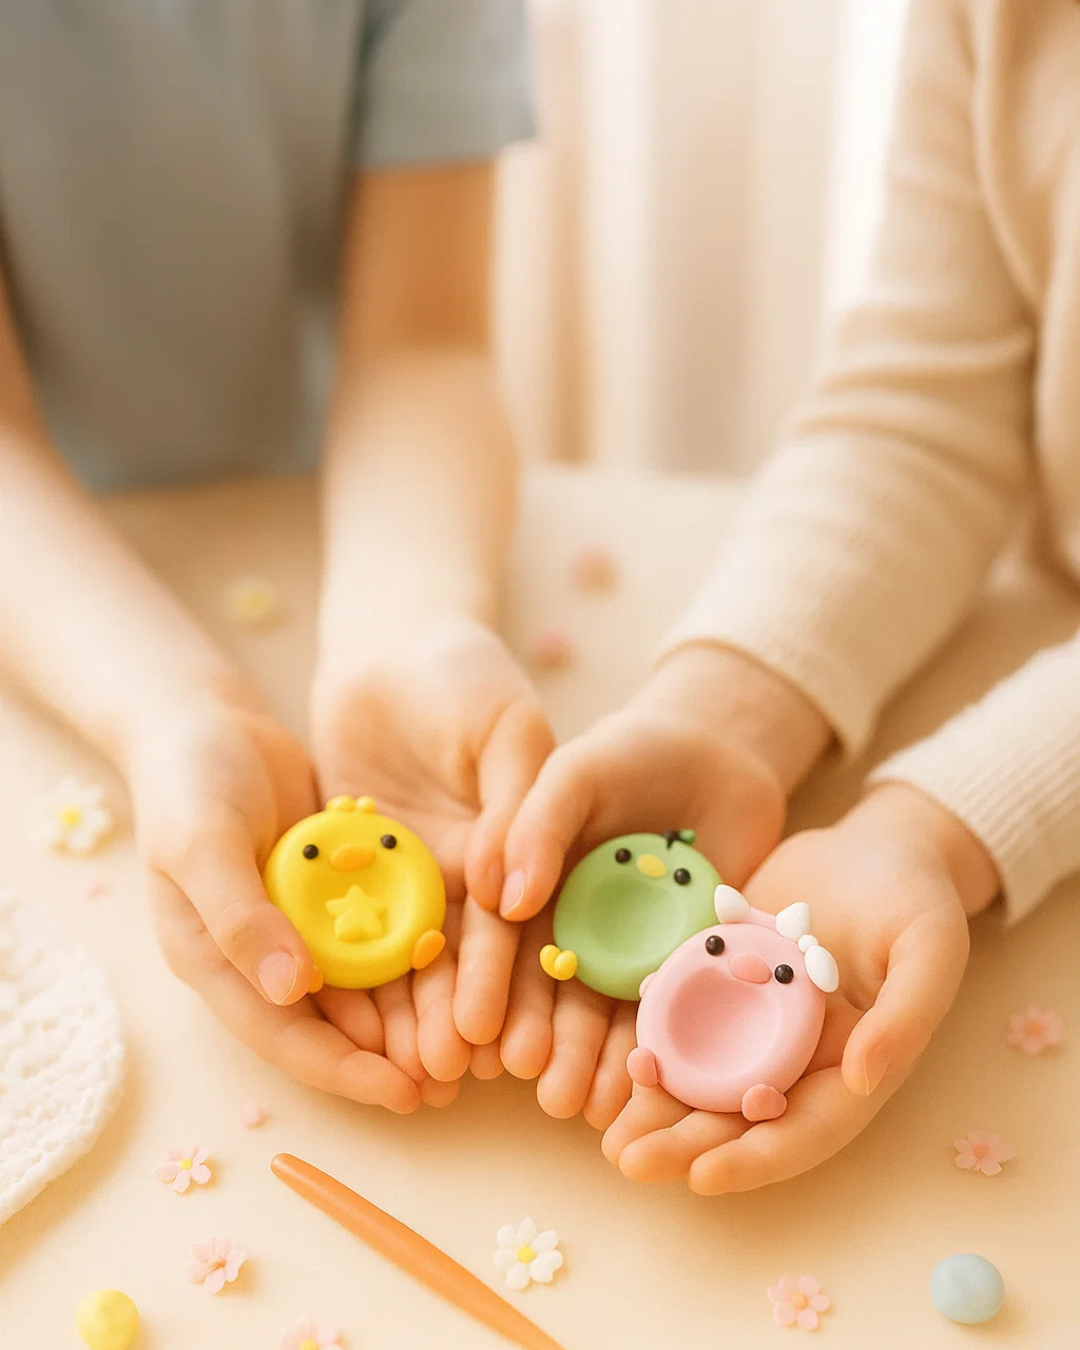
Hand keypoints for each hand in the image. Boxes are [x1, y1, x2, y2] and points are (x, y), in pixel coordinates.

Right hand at [130, 694, 421, 1113]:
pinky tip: (460, 964)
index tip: (402, 1093)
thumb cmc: (187, 783)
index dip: (340, 1069)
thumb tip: (290, 991)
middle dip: (386, 1057)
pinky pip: (376, 931)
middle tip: (453, 1081)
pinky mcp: (330, 890)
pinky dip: (410, 950)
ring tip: (468, 1041)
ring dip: (407, 1014)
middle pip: (328, 1023)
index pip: (281, 1035)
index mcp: (215, 960)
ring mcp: (297, 922)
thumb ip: (240, 918)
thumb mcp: (201, 846)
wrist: (207, 721)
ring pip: (360, 984)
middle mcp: (259, 954)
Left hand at [310, 616, 554, 1098]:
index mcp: (528, 850)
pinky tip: (355, 1028)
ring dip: (421, 1017)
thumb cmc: (465, 676)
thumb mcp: (509, 732)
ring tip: (414, 1075)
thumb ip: (521, 811)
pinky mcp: (367, 871)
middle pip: (481, 963)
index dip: (534, 995)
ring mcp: (421, 878)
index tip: (527, 1054)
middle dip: (477, 1022)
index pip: (535, 935)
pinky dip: (363, 977)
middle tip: (463, 1078)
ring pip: (421, 959)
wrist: (390, 643)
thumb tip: (511, 902)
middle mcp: (479, 876)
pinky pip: (362, 930)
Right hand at [494, 645, 828, 1128]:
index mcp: (527, 884)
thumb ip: (534, 825)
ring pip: (598, 1015)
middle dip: (536, 1038)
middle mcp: (567, 927)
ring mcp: (623, 951)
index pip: (496, 942)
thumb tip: (501, 899)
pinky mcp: (678, 965)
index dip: (481, 986)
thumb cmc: (631, 753)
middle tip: (531, 1082)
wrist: (720, 753)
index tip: (470, 1033)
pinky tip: (638, 1089)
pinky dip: (649, 1052)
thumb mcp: (575, 772)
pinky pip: (663, 1014)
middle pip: (544, 991)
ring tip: (579, 1102)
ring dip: (585, 1060)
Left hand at [602, 783, 999, 1192]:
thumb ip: (906, 1014)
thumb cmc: (916, 895)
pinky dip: (653, 1040)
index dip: (757, 1158)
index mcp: (855, 1062)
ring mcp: (760, 1019)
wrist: (876, 842)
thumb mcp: (930, 945)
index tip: (701, 1178)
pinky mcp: (727, 978)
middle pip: (742, 1116)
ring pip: (705, 1077)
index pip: (806, 1129)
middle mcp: (803, 1054)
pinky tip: (613, 1054)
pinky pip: (685, 1018)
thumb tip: (866, 1080)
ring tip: (607, 1133)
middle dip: (687, 1146)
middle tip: (627, 1162)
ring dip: (659, 1107)